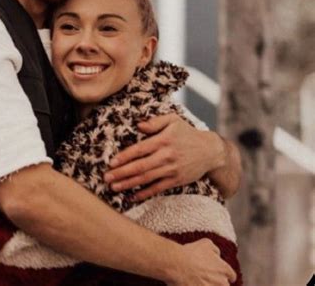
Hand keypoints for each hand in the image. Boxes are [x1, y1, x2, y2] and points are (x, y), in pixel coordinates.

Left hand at [104, 114, 223, 200]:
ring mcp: (171, 170)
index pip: (140, 149)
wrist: (210, 151)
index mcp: (163, 140)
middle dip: (122, 173)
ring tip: (114, 187)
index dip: (125, 156)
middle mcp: (166, 156)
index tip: (111, 162)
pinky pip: (157, 188)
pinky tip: (132, 197)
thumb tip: (138, 125)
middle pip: (140, 166)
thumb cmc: (187, 133)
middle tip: (106, 178)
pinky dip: (144, 194)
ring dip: (129, 184)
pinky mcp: (176, 181)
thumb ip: (155, 122)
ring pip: (146, 179)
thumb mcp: (173, 120)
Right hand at [169, 239, 236, 285]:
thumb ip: (216, 250)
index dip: (223, 274)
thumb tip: (218, 255)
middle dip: (216, 282)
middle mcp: (222, 283)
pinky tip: (193, 283)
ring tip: (198, 281)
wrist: (178, 264)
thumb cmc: (191, 254)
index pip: (232, 276)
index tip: (216, 273)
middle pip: (224, 285)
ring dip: (209, 285)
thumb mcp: (206, 243)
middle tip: (205, 277)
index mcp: (224, 270)